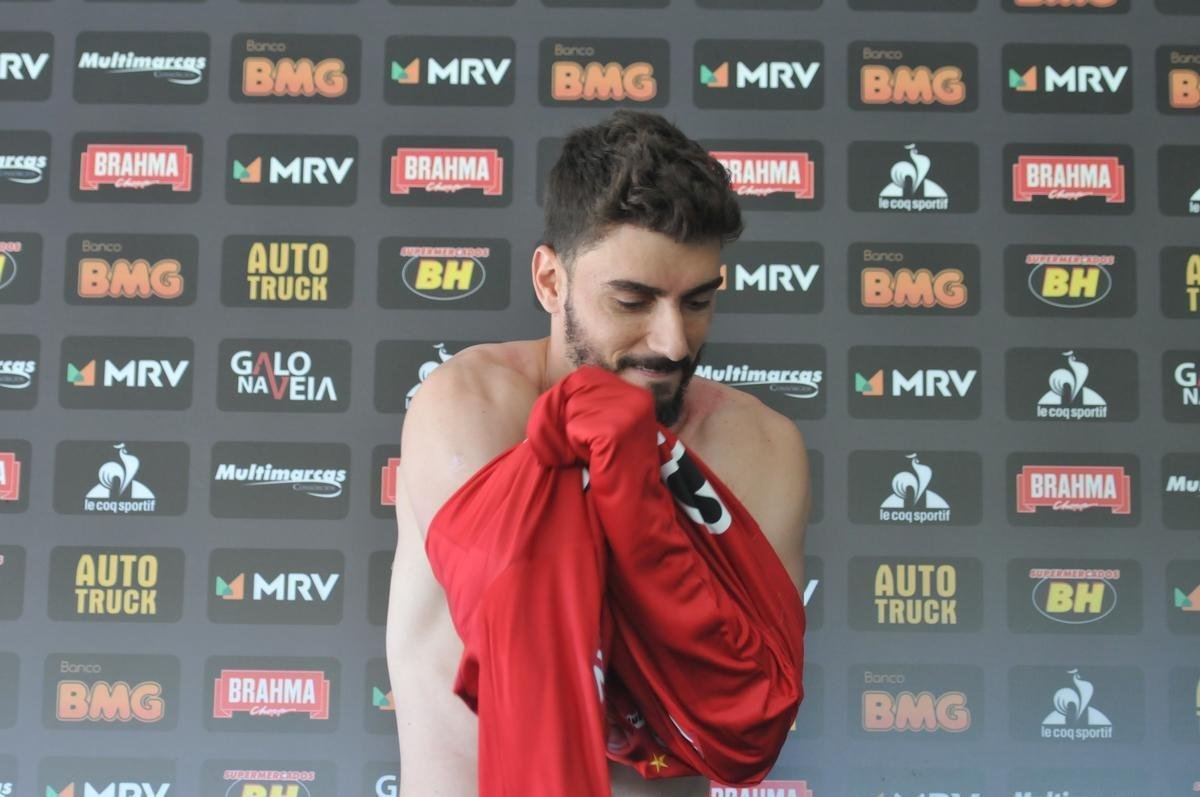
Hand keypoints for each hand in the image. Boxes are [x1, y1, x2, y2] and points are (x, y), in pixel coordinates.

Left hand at [527, 366, 657, 467]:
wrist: (631, 513)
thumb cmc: (607, 475)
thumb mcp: (597, 430)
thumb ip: (581, 405)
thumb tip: (553, 396)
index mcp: (632, 393)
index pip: (578, 379)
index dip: (564, 410)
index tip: (574, 440)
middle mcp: (636, 396)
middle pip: (569, 389)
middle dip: (560, 423)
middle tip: (575, 453)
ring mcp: (630, 411)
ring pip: (568, 409)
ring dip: (563, 438)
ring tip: (584, 460)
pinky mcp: (618, 430)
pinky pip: (572, 429)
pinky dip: (569, 449)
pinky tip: (587, 464)